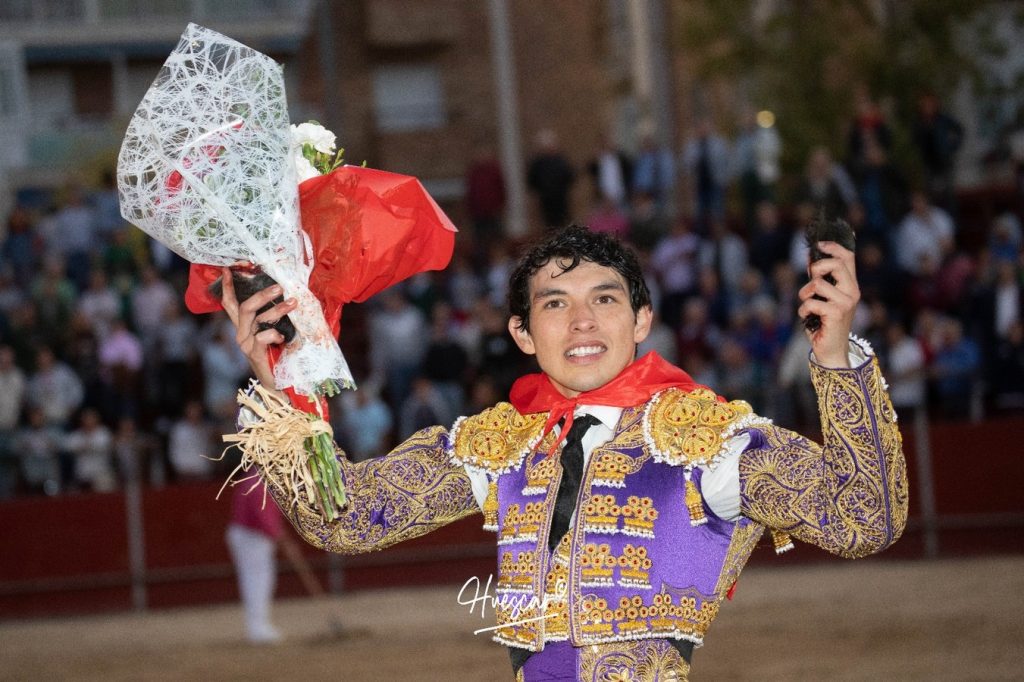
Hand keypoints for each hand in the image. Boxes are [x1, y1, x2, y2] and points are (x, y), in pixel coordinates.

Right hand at [219, 266, 297, 389]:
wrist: (279, 385)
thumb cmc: (280, 356)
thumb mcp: (276, 332)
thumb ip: (275, 318)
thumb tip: (290, 296)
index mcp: (244, 327)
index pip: (230, 304)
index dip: (228, 287)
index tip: (228, 270)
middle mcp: (241, 334)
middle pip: (245, 307)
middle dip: (262, 295)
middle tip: (279, 287)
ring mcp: (246, 344)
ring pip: (257, 319)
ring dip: (277, 310)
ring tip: (293, 303)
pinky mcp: (254, 354)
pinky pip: (262, 337)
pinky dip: (274, 333)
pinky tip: (282, 338)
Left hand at [798, 242, 858, 367]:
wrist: (830, 350)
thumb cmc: (823, 322)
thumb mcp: (821, 297)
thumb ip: (819, 279)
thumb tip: (810, 258)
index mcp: (850, 285)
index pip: (848, 257)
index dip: (834, 247)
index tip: (819, 244)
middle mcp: (852, 291)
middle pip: (835, 264)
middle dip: (817, 268)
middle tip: (811, 279)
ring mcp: (846, 302)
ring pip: (818, 283)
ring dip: (805, 293)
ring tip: (807, 304)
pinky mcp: (836, 313)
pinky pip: (811, 302)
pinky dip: (803, 309)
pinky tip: (807, 317)